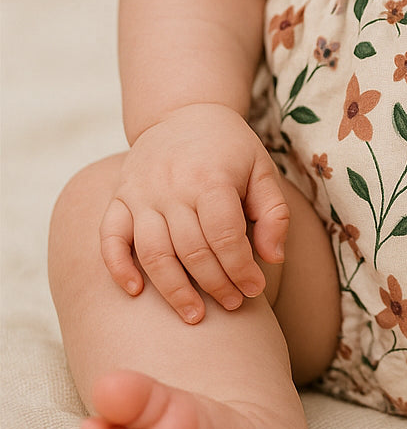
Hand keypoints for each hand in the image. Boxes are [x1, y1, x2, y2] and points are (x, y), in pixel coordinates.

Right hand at [99, 103, 290, 323]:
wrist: (185, 112)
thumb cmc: (229, 148)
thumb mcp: (262, 169)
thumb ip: (273, 213)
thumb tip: (273, 259)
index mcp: (211, 177)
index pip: (225, 236)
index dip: (241, 269)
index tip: (254, 290)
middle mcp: (172, 186)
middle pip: (192, 250)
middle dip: (215, 285)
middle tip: (232, 305)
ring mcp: (140, 193)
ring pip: (152, 253)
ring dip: (173, 290)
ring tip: (194, 316)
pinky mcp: (119, 198)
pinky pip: (110, 238)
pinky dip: (118, 267)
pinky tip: (135, 292)